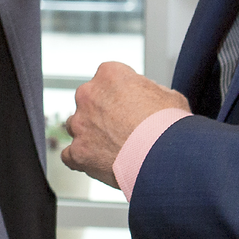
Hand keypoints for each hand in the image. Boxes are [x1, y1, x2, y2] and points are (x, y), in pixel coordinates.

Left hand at [60, 61, 188, 188]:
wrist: (164, 157)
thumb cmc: (169, 126)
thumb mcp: (168, 96)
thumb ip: (149, 91)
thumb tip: (146, 96)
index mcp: (110, 75)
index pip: (107, 78)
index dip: (121, 94)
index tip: (130, 106)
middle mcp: (89, 95)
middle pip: (88, 101)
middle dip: (102, 113)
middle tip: (122, 128)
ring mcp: (80, 124)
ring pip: (76, 126)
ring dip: (90, 135)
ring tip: (113, 148)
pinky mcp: (77, 152)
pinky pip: (70, 155)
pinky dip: (81, 159)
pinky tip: (96, 163)